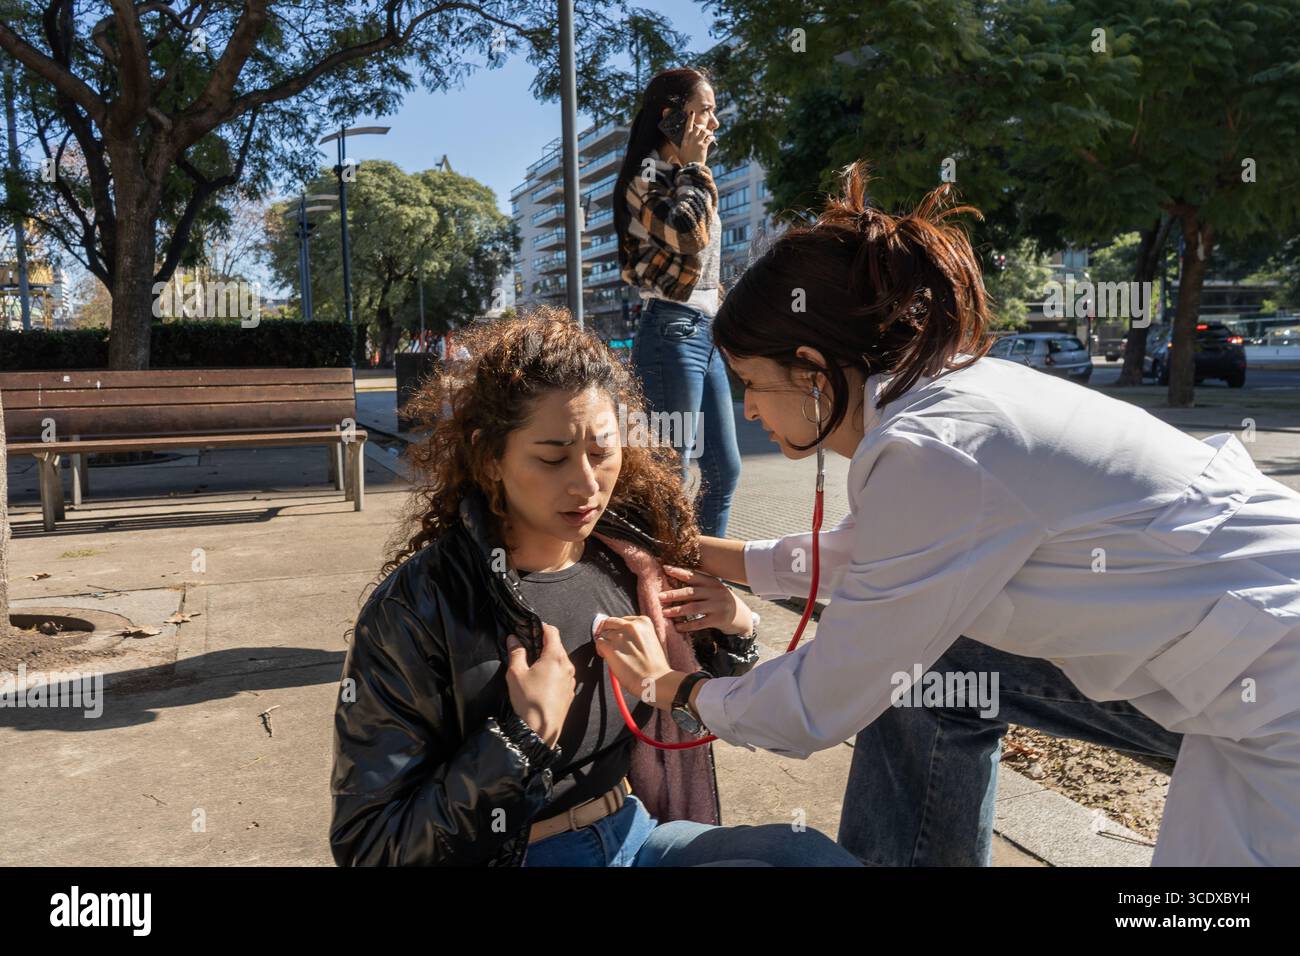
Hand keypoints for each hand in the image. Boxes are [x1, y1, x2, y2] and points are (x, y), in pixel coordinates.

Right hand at [505, 623, 574, 748]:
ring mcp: (571, 680)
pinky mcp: (570, 692)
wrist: (540, 730)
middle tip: (529, 646)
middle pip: (557, 646)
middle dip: (544, 643)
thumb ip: (516, 653)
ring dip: (549, 659)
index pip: (552, 632)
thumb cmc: (528, 701)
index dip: (541, 627)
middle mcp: (567, 666)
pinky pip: (563, 675)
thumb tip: (514, 639)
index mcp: (555, 657)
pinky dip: (553, 672)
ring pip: (561, 661)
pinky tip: (541, 680)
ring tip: (533, 664)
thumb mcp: (516, 674)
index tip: (532, 627)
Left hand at [592, 615, 673, 706]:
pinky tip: (608, 657)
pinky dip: (600, 650)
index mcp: (644, 622)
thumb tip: (622, 637)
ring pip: (604, 634)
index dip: (620, 629)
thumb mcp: (651, 641)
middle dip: (610, 632)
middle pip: (610, 623)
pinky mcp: (609, 647)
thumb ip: (637, 635)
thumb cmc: (655, 666)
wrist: (655, 680)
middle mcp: (630, 625)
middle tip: (612, 644)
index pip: (623, 620)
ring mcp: (619, 635)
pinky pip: (599, 643)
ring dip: (606, 643)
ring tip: (614, 655)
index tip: (621, 637)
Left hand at [658, 565, 753, 635]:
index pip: (693, 575)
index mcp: (711, 582)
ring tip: (664, 613)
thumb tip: (672, 583)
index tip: (664, 568)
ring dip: (677, 610)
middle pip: (691, 592)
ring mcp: (718, 606)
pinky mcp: (718, 620)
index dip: (678, 571)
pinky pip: (699, 623)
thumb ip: (698, 586)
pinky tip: (677, 627)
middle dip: (674, 594)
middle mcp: (715, 592)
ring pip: (694, 608)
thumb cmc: (720, 601)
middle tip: (660, 597)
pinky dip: (687, 626)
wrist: (741, 616)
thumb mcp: (713, 590)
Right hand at [677, 109, 714, 165]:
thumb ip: (674, 145)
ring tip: (708, 134)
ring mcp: (698, 142)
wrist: (692, 168)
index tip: (692, 112)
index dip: (690, 118)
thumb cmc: (685, 160)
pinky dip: (712, 137)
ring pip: (704, 131)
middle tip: (702, 129)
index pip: (687, 126)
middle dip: (701, 127)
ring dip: (707, 132)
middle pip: (697, 127)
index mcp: (685, 140)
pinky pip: (709, 138)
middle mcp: (691, 139)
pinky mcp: (704, 146)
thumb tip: (670, 140)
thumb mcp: (678, 152)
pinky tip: (712, 139)